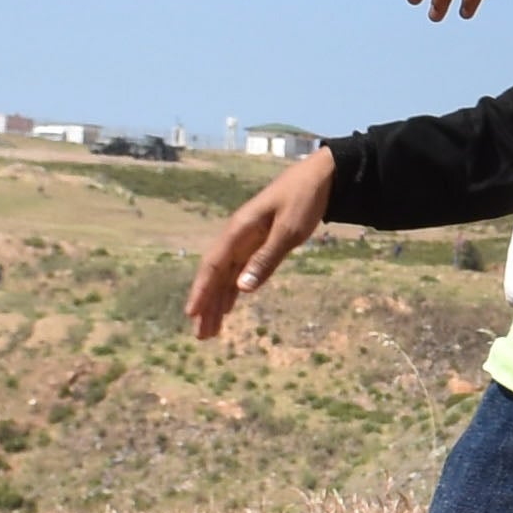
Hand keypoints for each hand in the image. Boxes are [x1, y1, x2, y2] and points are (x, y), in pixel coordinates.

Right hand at [187, 150, 335, 339]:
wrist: (320, 177)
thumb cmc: (304, 199)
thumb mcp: (289, 230)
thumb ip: (266, 259)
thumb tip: (242, 290)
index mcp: (240, 230)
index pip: (214, 265)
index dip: (201, 291)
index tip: (191, 314)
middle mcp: (237, 236)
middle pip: (216, 275)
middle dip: (206, 305)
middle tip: (201, 335)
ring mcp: (247, 240)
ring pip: (226, 276)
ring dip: (217, 302)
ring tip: (210, 330)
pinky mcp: (259, 243)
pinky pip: (239, 271)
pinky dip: (232, 291)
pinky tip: (228, 308)